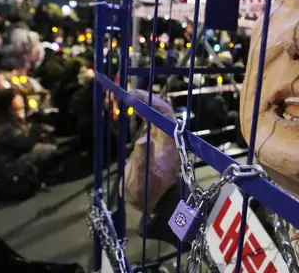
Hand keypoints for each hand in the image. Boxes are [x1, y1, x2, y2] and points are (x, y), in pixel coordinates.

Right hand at [120, 89, 178, 213]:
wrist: (154, 205)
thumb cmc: (148, 195)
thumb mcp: (141, 182)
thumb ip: (141, 161)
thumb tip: (143, 140)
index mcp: (169, 145)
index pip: (166, 117)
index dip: (151, 103)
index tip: (134, 96)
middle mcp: (168, 139)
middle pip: (162, 111)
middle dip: (147, 99)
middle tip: (128, 92)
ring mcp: (163, 140)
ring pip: (157, 115)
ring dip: (145, 104)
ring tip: (128, 96)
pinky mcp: (155, 142)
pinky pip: (151, 122)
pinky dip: (142, 112)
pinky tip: (132, 108)